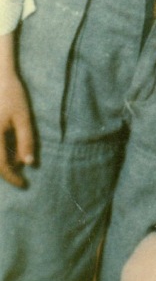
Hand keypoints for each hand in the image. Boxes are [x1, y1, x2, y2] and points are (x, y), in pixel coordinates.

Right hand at [0, 72, 34, 187]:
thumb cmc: (12, 95)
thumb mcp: (23, 118)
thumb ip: (26, 141)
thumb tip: (29, 164)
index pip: (1, 166)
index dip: (12, 178)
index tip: (24, 184)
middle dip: (7, 169)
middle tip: (21, 169)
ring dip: (2, 159)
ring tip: (15, 155)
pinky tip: (7, 144)